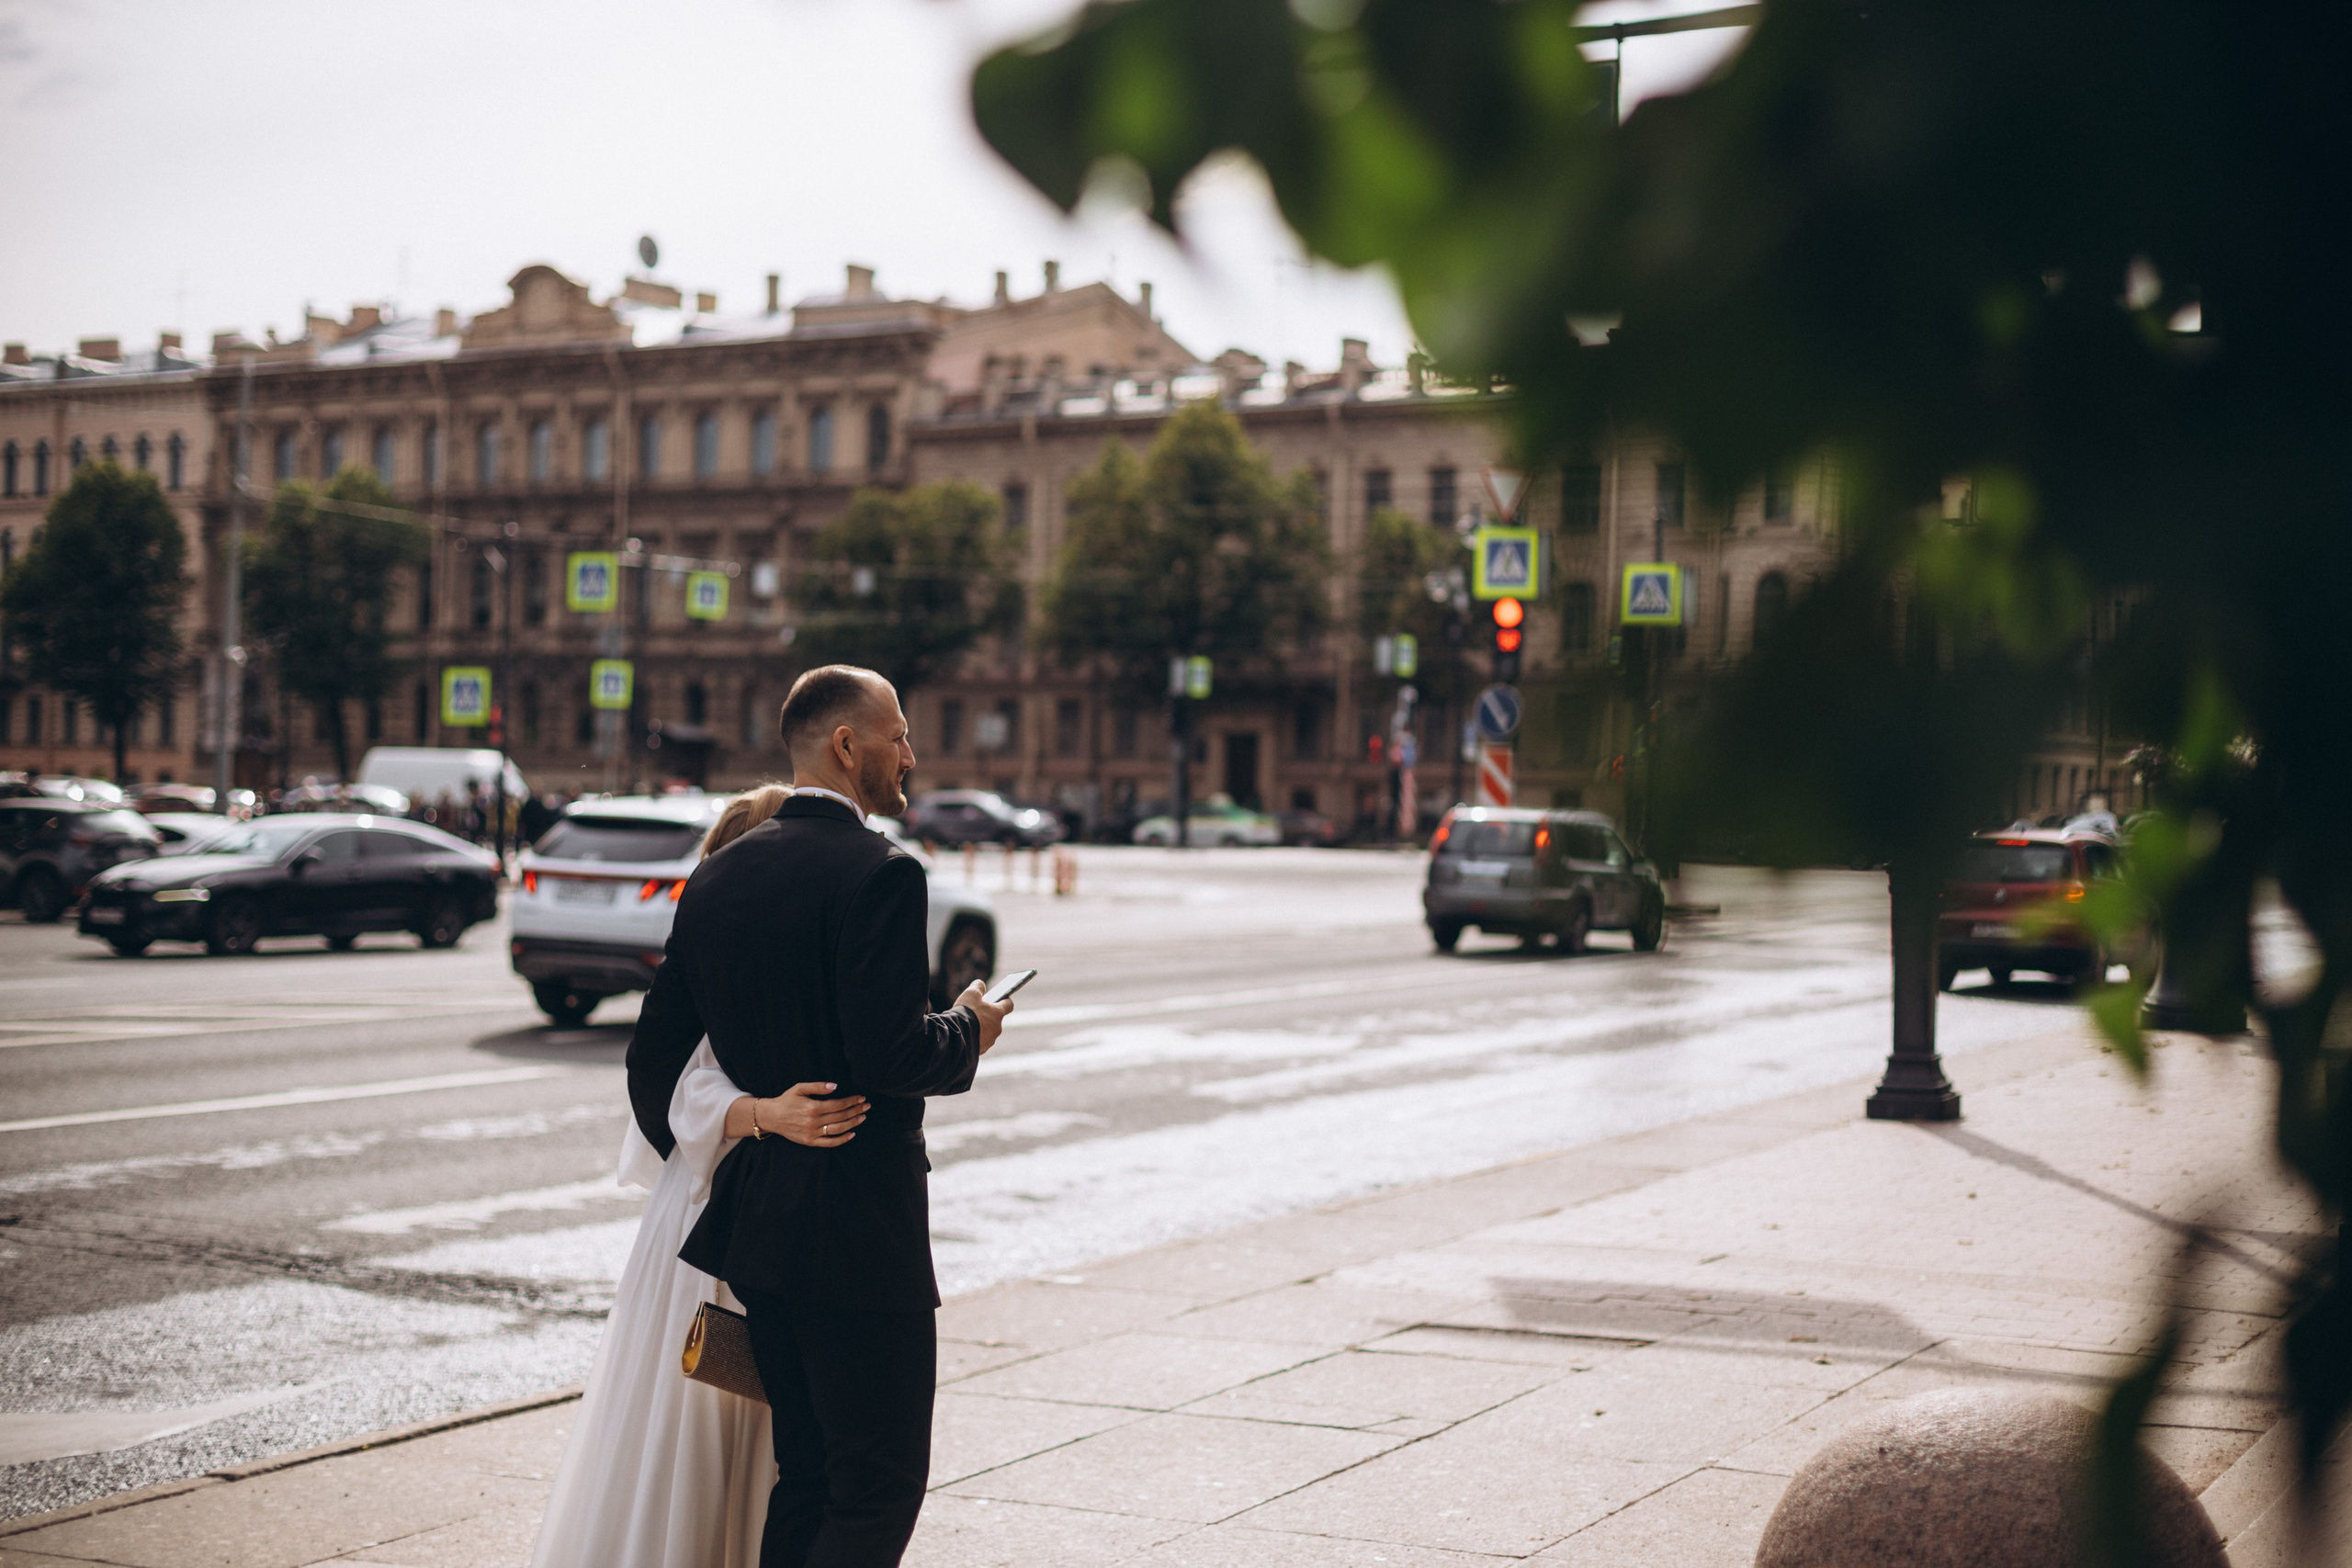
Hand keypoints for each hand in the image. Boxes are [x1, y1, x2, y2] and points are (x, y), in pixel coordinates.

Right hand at [752, 1083, 868, 1147]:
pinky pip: (829, 1142)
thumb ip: (817, 1086)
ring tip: (862, 1117)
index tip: (861, 1098)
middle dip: (856, 1110)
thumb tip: (835, 1086)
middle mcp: (813, 1121)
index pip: (838, 1104)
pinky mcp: (810, 1142)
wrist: (771, 1117)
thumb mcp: (799, 1088)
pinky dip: (842, 1139)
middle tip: (867, 1106)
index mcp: (812, 1107)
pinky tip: (852, 1134)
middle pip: (841, 1116)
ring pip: (838, 1129)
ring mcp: (812, 1133)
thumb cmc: (786, 1100)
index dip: (852, 1101)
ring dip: (853, 1123)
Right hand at [958, 980, 1011, 1053]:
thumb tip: (980, 984)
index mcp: (998, 1013)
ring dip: (982, 1027)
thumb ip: (977, 987)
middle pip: (996, 1019)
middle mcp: (997, 1028)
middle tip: (978, 1011)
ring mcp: (990, 1040)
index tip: (1002, 998)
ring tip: (970, 1023)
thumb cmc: (965, 1013)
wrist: (955, 1036)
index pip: (1008, 1005)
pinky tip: (966, 1034)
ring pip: (988, 1032)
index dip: (1005, 1000)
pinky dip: (976, 1037)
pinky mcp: (982, 1049)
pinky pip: (981, 1042)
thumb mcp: (970, 994)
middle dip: (988, 1015)